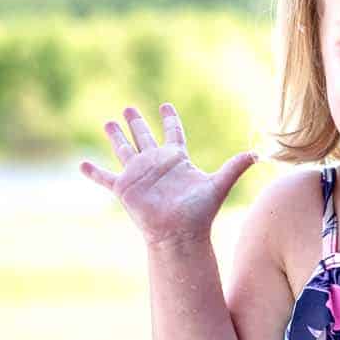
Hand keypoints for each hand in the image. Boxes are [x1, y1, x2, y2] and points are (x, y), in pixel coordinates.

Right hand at [79, 102, 257, 248]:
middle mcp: (156, 164)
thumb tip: (259, 153)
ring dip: (116, 136)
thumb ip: (236, 167)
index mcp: (176, 160)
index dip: (169, 119)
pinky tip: (81, 164)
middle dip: (137, 122)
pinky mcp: (125, 189)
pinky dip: (93, 172)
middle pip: (144, 137)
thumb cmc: (199, 212)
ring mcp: (139, 175)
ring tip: (108, 122)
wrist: (179, 234)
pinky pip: (105, 178)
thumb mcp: (218, 185)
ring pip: (124, 149)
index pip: (174, 133)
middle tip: (129, 106)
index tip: (165, 106)